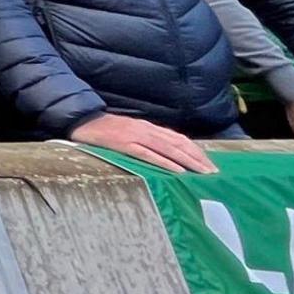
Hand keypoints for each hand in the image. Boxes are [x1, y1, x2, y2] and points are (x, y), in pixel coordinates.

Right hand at [69, 112, 217, 173]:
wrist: (80, 120)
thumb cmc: (102, 129)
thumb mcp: (128, 132)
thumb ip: (144, 140)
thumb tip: (163, 153)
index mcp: (148, 127)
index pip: (178, 139)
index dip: (196, 151)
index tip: (209, 164)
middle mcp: (146, 129)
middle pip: (178, 144)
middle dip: (197, 158)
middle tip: (212, 172)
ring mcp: (135, 136)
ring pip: (168, 149)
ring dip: (188, 161)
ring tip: (201, 173)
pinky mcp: (124, 144)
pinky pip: (148, 154)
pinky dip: (165, 163)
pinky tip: (177, 171)